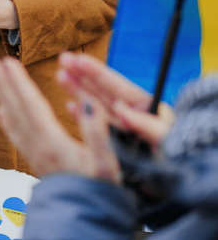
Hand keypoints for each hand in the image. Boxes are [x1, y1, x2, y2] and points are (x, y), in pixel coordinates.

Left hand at [0, 57, 120, 181]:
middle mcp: (38, 148)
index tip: (7, 62)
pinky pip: (16, 136)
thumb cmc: (101, 193)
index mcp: (53, 144)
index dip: (19, 83)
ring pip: (12, 120)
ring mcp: (35, 156)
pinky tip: (0, 112)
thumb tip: (86, 101)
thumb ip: (96, 131)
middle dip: (4, 84)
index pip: (31, 106)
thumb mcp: (107, 162)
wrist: (88, 224)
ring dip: (1, 97)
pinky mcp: (37, 162)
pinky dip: (7, 120)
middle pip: (16, 110)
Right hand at [57, 52, 172, 151]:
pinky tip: (70, 106)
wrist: (178, 181)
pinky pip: (96, 124)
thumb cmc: (176, 158)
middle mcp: (132, 113)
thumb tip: (121, 108)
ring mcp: (123, 126)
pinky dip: (83, 114)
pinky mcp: (115, 141)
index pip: (117, 86)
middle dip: (83, 74)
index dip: (97, 72)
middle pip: (103, 90)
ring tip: (61, 76)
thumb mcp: (165, 139)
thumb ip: (145, 124)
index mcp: (145, 107)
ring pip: (96, 104)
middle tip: (63, 59)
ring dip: (78, 89)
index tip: (79, 60)